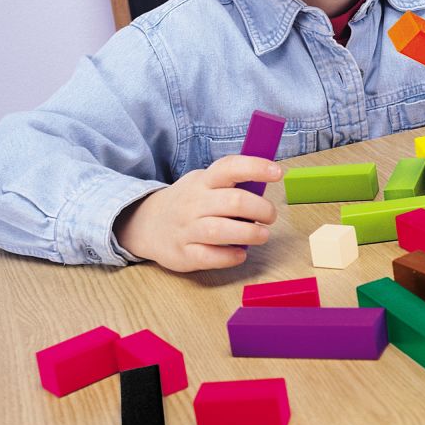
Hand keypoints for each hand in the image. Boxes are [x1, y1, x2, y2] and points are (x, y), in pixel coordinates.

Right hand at [114, 155, 282, 271]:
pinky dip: (229, 256)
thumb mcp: (204, 182)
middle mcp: (194, 202)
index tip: (277, 172)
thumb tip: (266, 183)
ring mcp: (187, 229)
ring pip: (221, 230)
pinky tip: (240, 254)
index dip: (256, 167)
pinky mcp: (183, 254)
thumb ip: (231, 183)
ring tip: (262, 235)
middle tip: (270, 216)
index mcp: (204, 180)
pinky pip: (209, 256)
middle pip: (233, 202)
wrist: (146, 223)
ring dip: (249, 233)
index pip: (230, 167)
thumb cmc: (189, 201)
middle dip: (260, 208)